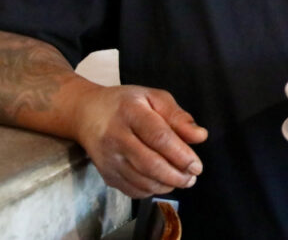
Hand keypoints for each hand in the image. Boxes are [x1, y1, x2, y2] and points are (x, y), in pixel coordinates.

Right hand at [71, 84, 207, 197]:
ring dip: (166, 185)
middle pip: (150, 164)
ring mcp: (108, 159)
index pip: (159, 137)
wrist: (87, 114)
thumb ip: (177, 116)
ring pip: (141, 181)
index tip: (197, 165)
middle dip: (176, 175)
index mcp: (131, 112)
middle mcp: (116, 137)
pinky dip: (151, 191)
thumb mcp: (153, 98)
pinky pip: (132, 190)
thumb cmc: (126, 103)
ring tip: (182, 180)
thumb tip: (200, 136)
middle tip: (192, 177)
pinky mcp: (106, 174)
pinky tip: (162, 182)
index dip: (181, 154)